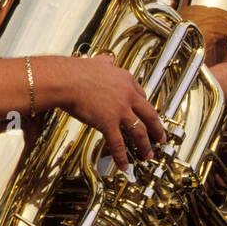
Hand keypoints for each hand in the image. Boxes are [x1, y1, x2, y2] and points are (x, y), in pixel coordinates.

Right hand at [66, 55, 166, 170]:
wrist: (66, 80)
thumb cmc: (76, 72)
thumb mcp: (97, 63)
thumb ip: (105, 63)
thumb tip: (107, 60)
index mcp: (125, 79)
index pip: (142, 96)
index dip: (147, 108)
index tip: (148, 114)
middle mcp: (127, 95)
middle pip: (149, 115)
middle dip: (157, 129)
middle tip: (160, 138)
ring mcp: (120, 110)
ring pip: (139, 131)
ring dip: (144, 145)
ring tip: (147, 154)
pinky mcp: (109, 123)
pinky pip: (118, 144)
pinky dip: (121, 156)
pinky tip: (124, 164)